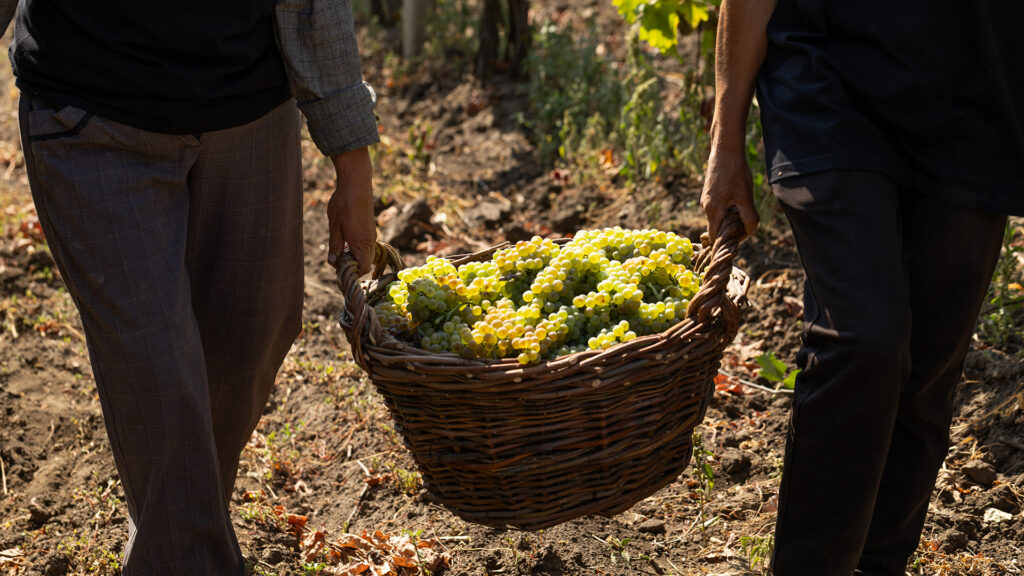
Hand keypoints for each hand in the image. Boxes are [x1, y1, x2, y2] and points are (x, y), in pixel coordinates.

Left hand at [327, 147, 374, 275]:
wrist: (356, 182)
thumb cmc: (343, 204)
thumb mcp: (335, 227)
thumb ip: (335, 246)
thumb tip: (333, 262)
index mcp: (361, 243)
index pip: (363, 268)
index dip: (351, 272)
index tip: (338, 269)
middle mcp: (370, 241)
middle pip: (366, 263)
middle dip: (352, 266)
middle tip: (337, 259)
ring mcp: (371, 234)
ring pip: (366, 254)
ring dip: (354, 256)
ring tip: (339, 248)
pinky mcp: (370, 228)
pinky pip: (366, 245)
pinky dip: (356, 248)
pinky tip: (345, 238)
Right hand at [701, 146, 758, 240]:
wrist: (726, 150)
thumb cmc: (735, 173)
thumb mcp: (745, 198)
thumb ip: (749, 218)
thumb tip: (751, 233)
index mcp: (712, 211)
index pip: (715, 237)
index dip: (727, 240)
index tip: (742, 235)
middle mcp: (706, 207)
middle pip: (718, 227)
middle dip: (732, 228)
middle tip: (747, 221)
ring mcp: (707, 199)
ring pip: (720, 216)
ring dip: (732, 216)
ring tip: (744, 204)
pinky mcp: (710, 192)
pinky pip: (720, 206)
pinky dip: (729, 207)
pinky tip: (739, 196)